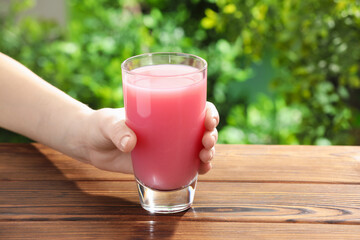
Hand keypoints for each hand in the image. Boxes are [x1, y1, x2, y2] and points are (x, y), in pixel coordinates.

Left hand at [73, 102, 218, 173]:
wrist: (91, 145)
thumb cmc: (101, 126)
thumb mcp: (108, 123)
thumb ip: (117, 130)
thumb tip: (131, 144)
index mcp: (163, 111)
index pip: (193, 107)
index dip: (208, 112)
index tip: (209, 120)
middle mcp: (170, 128)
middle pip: (201, 129)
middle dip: (211, 135)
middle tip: (206, 142)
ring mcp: (167, 147)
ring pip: (198, 148)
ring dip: (209, 152)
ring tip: (205, 158)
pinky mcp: (162, 163)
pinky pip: (186, 165)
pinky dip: (198, 168)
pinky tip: (202, 170)